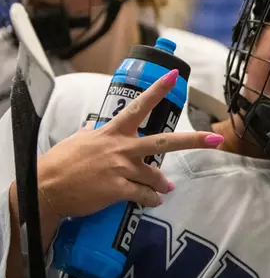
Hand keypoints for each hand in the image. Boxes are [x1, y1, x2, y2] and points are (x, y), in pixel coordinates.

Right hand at [35, 69, 223, 220]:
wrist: (45, 188)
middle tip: (215, 139)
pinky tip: (152, 201)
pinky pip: (144, 195)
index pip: (139, 106)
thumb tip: (98, 126)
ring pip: (156, 176)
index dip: (158, 90)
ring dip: (162, 184)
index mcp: (112, 132)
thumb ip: (96, 133)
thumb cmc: (61, 164)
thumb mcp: (79, 140)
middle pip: (164, 143)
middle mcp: (120, 148)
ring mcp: (121, 169)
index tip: (175, 76)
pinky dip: (151, 200)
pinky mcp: (118, 189)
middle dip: (193, 141)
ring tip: (165, 188)